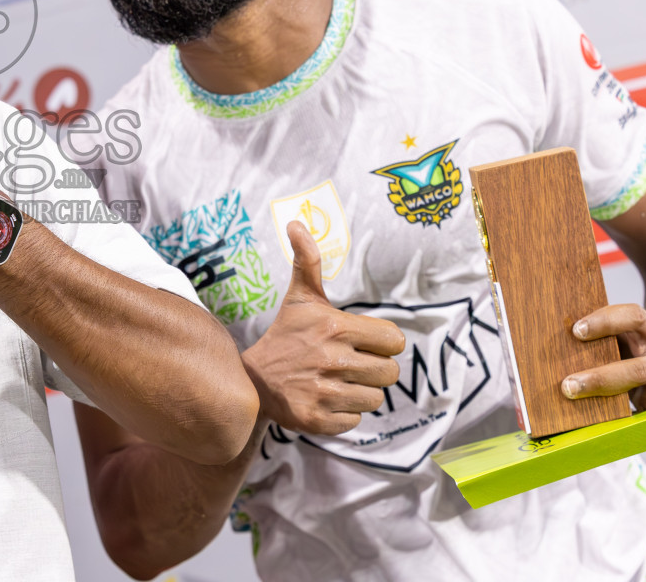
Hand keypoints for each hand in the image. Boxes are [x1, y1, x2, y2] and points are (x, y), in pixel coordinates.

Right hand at [241, 222, 405, 434]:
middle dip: (373, 369)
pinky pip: (356, 421)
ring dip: (359, 392)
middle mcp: (332, 360)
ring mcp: (324, 392)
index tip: (360, 343)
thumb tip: (296, 224)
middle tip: (349, 364)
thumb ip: (307, 261)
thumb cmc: (285, 336)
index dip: (381, 342)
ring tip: (335, 382)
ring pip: (375, 399)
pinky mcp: (317, 419)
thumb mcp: (300, 298)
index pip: (394, 341)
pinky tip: (324, 399)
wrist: (251, 380)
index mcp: (335, 327)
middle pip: (389, 373)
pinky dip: (343, 414)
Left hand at [563, 304, 645, 432]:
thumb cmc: (627, 346)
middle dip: (600, 381)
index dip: (605, 322)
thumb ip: (591, 338)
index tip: (576, 330)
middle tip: (568, 387)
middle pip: (637, 370)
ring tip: (589, 423)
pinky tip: (614, 435)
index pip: (632, 317)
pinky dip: (639, 431)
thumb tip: (540, 350)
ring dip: (621, 416)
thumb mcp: (616, 332)